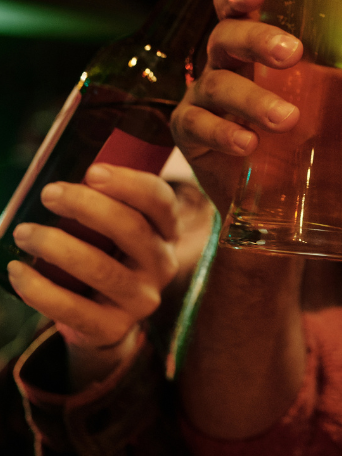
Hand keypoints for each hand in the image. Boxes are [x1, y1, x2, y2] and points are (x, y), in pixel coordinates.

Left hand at [7, 164, 179, 387]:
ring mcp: (142, 298)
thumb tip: (58, 171)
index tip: (91, 171)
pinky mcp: (114, 327)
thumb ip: (105, 203)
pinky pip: (75, 309)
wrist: (106, 320)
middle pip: (131, 228)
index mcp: (166, 230)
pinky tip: (18, 270)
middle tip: (49, 193)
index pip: (159, 200)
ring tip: (24, 231)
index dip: (128, 184)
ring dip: (57, 246)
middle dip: (87, 206)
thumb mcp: (117, 230)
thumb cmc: (105, 256)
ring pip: (101, 268)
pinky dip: (40, 289)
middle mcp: (163, 263)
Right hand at [171, 0, 341, 214]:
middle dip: (256, 40)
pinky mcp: (190, 133)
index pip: (237, 7)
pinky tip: (249, 145)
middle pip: (225, 36)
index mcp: (254, 46)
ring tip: (288, 119)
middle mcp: (224, 64)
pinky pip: (196, 124)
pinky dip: (223, 132)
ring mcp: (203, 97)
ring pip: (216, 83)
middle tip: (292, 54)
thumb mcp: (341, 96)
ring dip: (252, 99)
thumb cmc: (306, 131)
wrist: (282, 196)